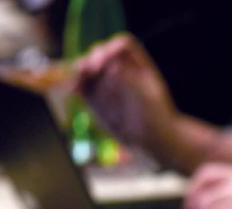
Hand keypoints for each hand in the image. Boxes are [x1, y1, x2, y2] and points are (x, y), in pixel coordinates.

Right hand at [74, 33, 176, 150]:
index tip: (104, 63)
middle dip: (93, 59)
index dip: (111, 49)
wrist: (154, 140)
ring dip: (81, 71)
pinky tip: (73, 90)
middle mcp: (120, 69)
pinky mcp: (95, 96)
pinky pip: (82, 87)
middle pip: (101, 53)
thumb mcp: (148, 99)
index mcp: (138, 64)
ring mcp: (106, 82)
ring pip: (88, 68)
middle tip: (89, 70)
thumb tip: (112, 66)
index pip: (122, 45)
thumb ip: (130, 81)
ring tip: (78, 80)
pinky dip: (76, 86)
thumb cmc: (158, 118)